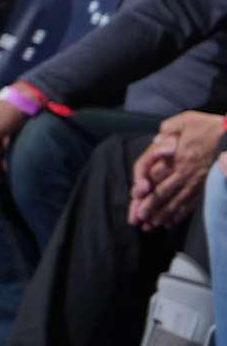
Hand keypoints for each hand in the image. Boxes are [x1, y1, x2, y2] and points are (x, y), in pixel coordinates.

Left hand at [127, 114, 224, 231]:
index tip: (136, 196)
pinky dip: (180, 214)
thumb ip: (168, 129)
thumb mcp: (185, 120)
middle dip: (149, 206)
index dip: (142, 185)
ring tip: (151, 225)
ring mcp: (195, 181)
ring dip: (162, 213)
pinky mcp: (205, 187)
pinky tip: (171, 222)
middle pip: (162, 191)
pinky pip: (191, 203)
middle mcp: (183, 170)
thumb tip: (156, 141)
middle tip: (139, 219)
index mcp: (176, 154)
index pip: (153, 172)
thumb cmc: (209, 127)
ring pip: (175, 200)